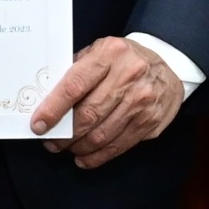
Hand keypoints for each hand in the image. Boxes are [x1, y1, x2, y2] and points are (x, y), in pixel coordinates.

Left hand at [31, 38, 188, 168]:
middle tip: (51, 141)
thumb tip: (46, 98)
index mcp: (110, 54)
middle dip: (64, 133)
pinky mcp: (150, 122)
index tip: (39, 124)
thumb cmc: (125, 60)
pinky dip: (97, 156)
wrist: (169, 66)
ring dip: (78, 147)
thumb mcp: (100, 51)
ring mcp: (142, 101)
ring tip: (66, 148)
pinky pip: (118, 146)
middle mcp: (129, 76)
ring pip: (101, 135)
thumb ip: (76, 70)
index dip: (54, 108)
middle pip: (88, 114)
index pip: (75, 85)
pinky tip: (84, 157)